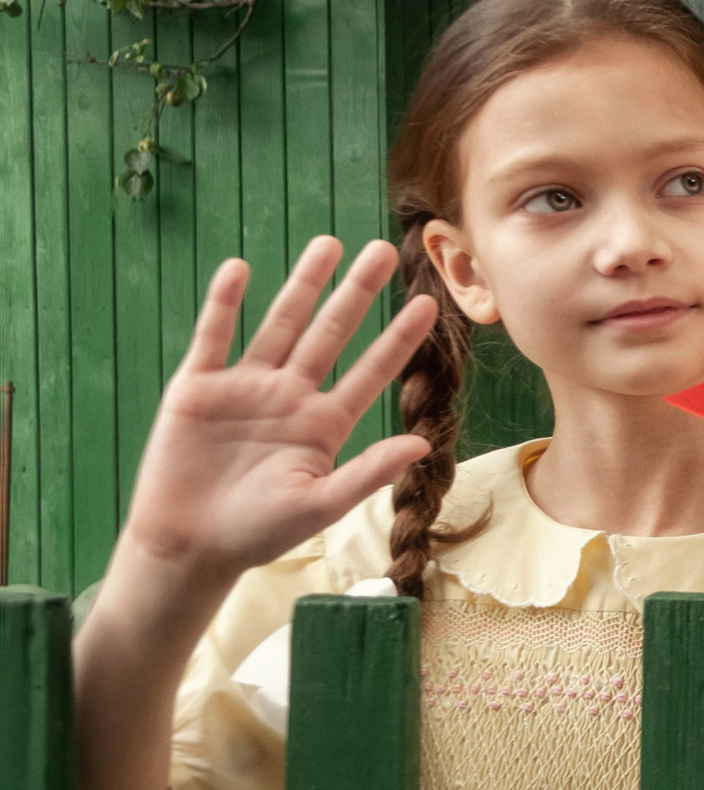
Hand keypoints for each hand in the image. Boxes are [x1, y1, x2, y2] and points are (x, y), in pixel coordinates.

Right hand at [122, 238, 436, 579]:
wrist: (190, 545)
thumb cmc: (258, 533)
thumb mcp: (320, 504)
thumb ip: (368, 471)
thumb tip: (422, 444)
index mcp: (325, 424)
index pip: (372, 371)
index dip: (398, 338)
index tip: (427, 305)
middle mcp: (290, 397)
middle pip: (330, 333)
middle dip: (356, 293)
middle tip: (385, 250)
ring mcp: (245, 387)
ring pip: (280, 323)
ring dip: (302, 285)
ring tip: (328, 244)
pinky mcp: (199, 387)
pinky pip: (213, 336)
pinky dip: (224, 304)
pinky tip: (239, 268)